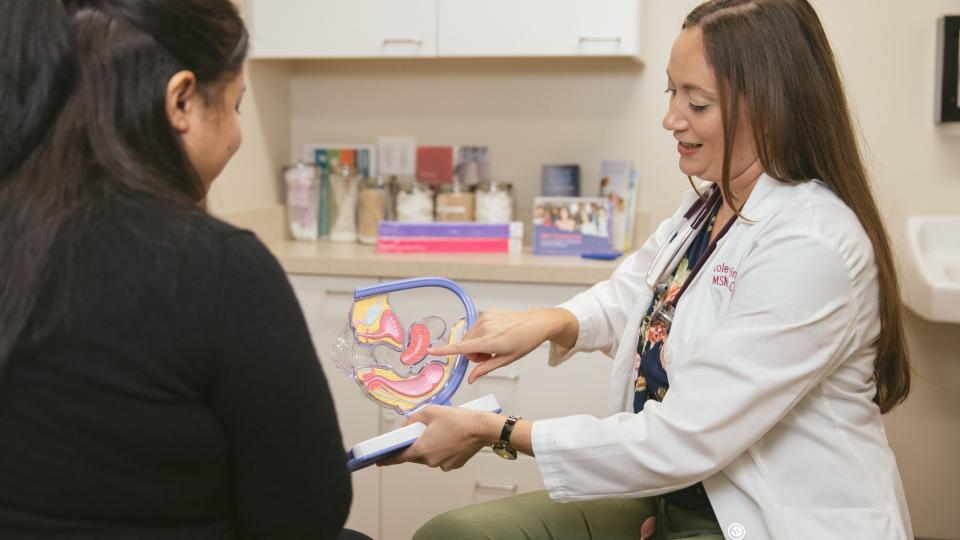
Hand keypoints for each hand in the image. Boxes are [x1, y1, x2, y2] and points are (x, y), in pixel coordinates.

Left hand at [378, 406, 501, 470]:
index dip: (388, 459)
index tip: (379, 461)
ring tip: (440, 432)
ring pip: (430, 456)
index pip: (399, 457)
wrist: (482, 428)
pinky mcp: (454, 465)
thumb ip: (413, 419)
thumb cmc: (458, 419)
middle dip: (415, 445)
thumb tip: (407, 425)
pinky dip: (442, 450)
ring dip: (431, 447)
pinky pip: (442, 458)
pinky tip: (449, 438)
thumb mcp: (431, 411)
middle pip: (416, 455)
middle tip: (420, 433)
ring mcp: (443, 465)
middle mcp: (431, 461)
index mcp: (422, 449)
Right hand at [428, 308, 577, 382]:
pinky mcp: (486, 312)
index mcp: (490, 341)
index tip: (430, 351)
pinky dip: (480, 334)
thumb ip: (485, 369)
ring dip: (476, 344)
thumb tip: (470, 378)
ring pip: (469, 337)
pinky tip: (495, 335)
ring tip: (494, 345)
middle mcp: (485, 327)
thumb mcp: (506, 360)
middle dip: (473, 354)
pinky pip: (475, 327)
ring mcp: (485, 318)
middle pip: (465, 346)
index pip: (461, 347)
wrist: (536, 323)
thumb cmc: (524, 342)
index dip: (444, 350)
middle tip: (490, 356)